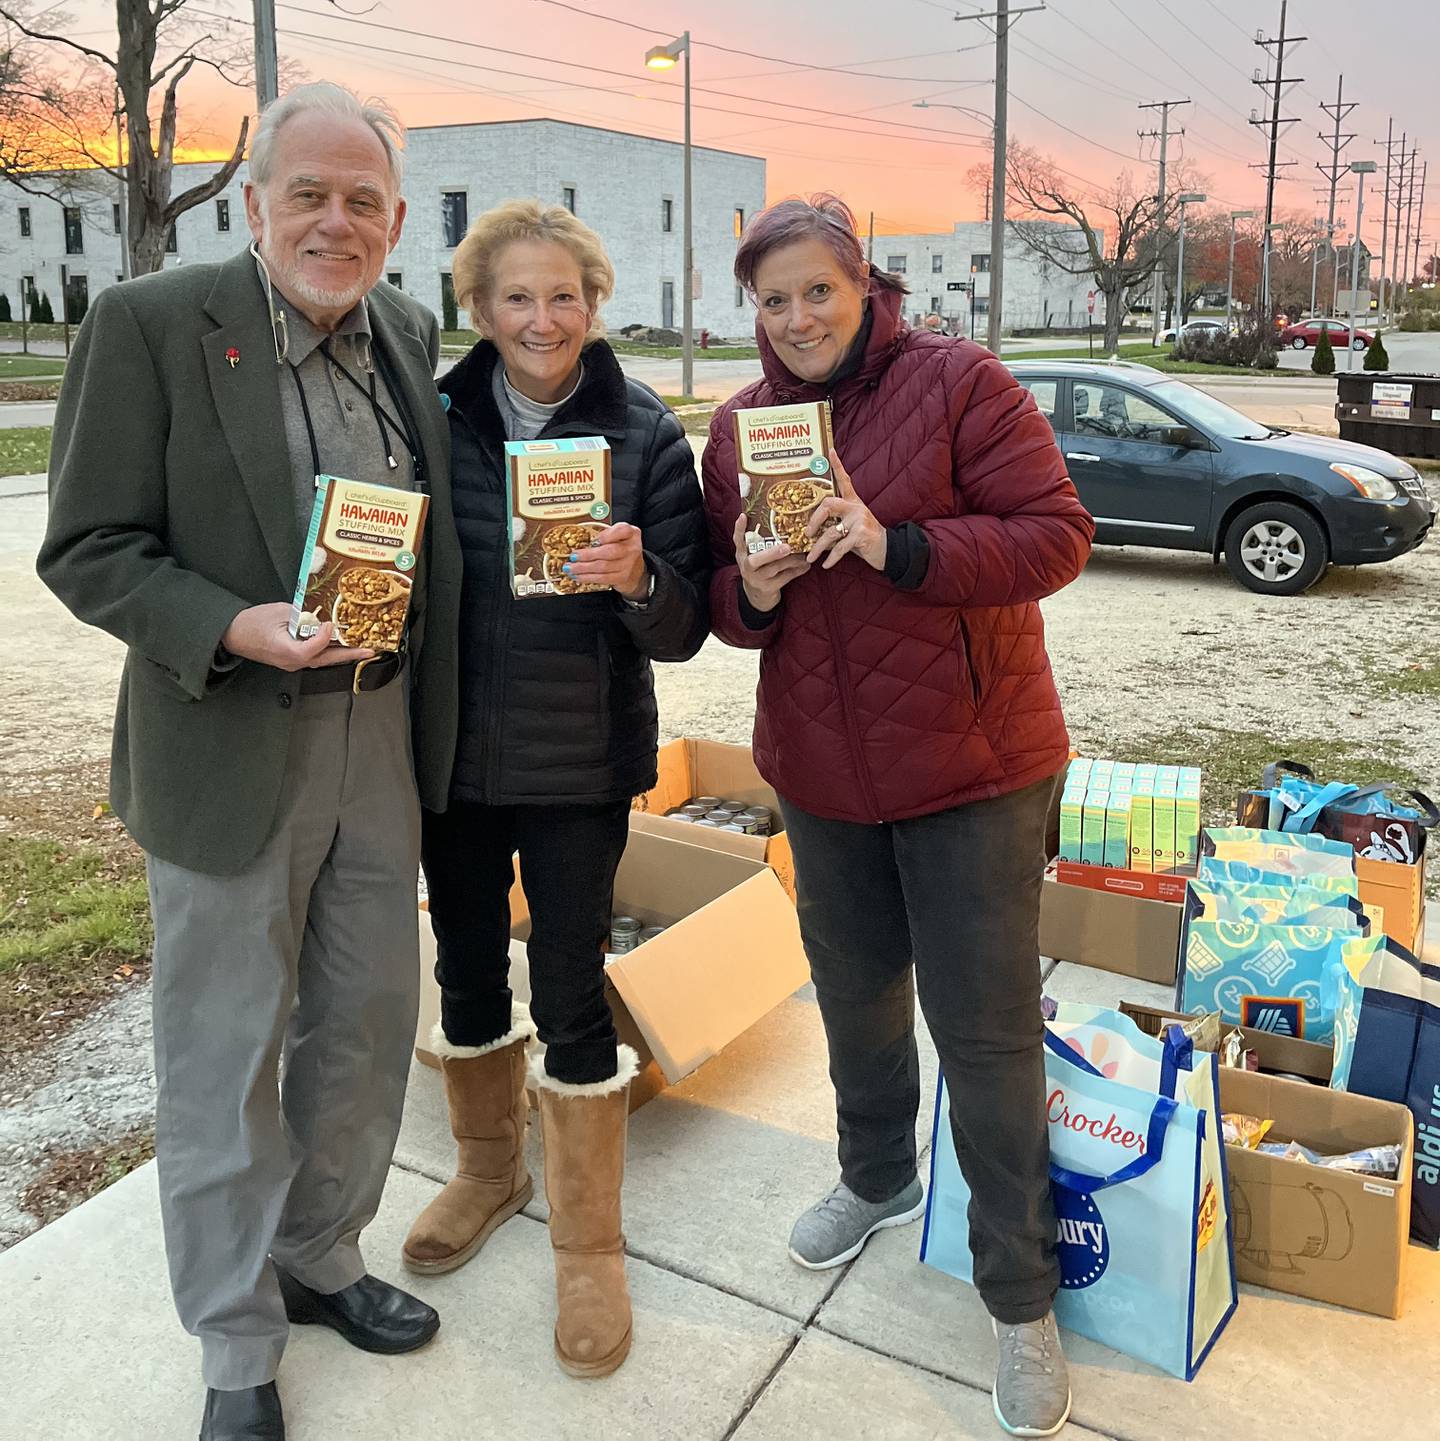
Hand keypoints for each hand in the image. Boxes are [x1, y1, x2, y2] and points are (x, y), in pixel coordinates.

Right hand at [221, 602, 374, 670]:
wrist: (232, 634)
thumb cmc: (251, 623)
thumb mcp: (279, 611)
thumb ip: (302, 615)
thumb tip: (320, 617)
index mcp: (285, 651)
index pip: (313, 650)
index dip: (325, 637)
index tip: (330, 625)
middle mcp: (291, 662)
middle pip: (325, 660)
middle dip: (349, 655)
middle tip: (368, 651)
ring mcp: (292, 663)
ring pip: (322, 660)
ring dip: (341, 654)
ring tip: (360, 649)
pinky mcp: (291, 660)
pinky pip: (314, 657)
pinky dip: (328, 651)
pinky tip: (340, 645)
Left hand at [562, 522, 647, 599]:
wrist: (634, 569)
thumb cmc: (621, 548)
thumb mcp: (617, 535)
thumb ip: (605, 534)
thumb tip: (579, 540)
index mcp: (631, 533)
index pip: (622, 530)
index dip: (608, 535)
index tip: (597, 539)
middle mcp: (632, 548)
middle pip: (609, 552)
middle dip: (588, 555)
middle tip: (574, 556)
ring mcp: (628, 565)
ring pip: (603, 567)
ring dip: (583, 568)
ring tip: (571, 568)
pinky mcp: (622, 577)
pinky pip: (602, 578)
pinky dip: (588, 577)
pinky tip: (578, 576)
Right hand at [732, 513, 809, 614]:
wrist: (757, 595)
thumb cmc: (759, 569)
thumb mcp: (754, 556)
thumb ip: (760, 543)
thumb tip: (777, 520)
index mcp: (742, 555)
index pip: (737, 540)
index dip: (739, 529)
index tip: (743, 516)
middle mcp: (746, 567)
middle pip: (755, 560)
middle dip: (772, 553)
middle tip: (787, 547)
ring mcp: (756, 579)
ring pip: (775, 568)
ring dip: (792, 560)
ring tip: (803, 555)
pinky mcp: (768, 588)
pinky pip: (785, 577)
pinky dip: (797, 570)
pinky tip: (805, 565)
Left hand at [805, 451, 886, 571]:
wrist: (887, 550)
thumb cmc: (864, 537)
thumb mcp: (850, 526)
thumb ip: (834, 522)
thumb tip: (810, 531)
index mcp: (853, 502)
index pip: (844, 480)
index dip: (837, 465)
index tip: (830, 451)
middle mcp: (855, 507)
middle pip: (828, 505)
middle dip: (814, 520)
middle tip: (807, 533)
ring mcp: (859, 521)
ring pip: (830, 532)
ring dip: (818, 547)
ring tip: (811, 557)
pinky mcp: (861, 535)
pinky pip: (840, 547)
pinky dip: (831, 558)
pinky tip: (825, 565)